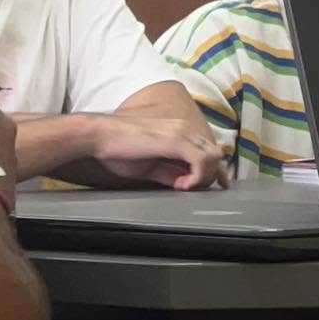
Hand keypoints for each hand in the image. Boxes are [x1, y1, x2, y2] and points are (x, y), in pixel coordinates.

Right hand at [66, 110, 228, 190]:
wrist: (100, 136)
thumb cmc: (118, 149)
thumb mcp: (150, 166)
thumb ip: (169, 172)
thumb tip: (184, 183)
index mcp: (178, 131)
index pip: (208, 149)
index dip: (216, 169)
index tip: (218, 184)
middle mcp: (184, 128)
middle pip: (215, 153)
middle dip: (211, 175)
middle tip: (194, 190)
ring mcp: (181, 133)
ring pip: (213, 156)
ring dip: (204, 176)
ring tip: (183, 187)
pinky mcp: (174, 140)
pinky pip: (200, 160)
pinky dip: (197, 176)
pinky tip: (181, 185)